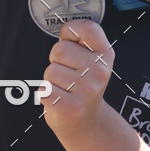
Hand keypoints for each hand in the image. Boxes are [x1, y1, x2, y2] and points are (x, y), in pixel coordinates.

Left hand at [40, 20, 114, 136]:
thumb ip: (80, 41)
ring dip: (51, 79)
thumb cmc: (82, 85)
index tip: (71, 42)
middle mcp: (99, 71)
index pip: (86, 27)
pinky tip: (60, 99)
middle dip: (56, 60)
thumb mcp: (92, 60)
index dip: (70, 32)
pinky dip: (46, 94)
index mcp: (105, 55)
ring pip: (50, 71)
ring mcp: (87, 91)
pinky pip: (44, 89)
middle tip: (68, 74)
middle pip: (59, 49)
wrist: (87, 123)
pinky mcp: (70, 107)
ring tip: (65, 88)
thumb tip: (65, 28)